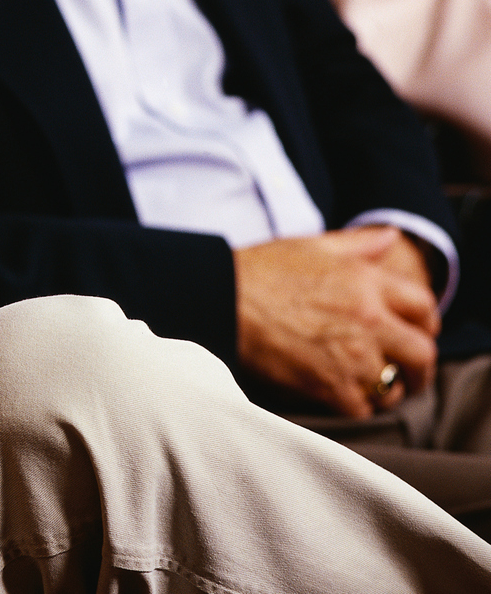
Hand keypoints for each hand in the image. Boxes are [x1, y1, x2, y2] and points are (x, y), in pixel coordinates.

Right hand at [235, 226, 439, 416]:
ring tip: (365, 384)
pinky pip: (363, 408)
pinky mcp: (332, 387)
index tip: (414, 333)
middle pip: (422, 354)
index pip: (424, 307)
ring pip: (394, 386)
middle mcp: (369, 319)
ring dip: (384, 388)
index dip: (425, 324)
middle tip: (405, 373)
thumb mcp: (310, 246)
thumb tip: (391, 236)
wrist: (220, 299)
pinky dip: (354, 405)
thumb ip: (357, 243)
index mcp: (366, 282)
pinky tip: (338, 393)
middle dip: (418, 368)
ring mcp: (353, 356)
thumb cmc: (259, 270)